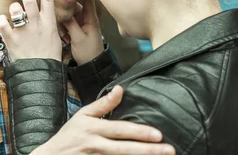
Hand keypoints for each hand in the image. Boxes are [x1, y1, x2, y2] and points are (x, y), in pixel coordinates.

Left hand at [0, 0, 61, 61]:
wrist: (40, 74)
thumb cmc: (48, 55)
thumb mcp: (55, 37)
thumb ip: (49, 22)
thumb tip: (47, 12)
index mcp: (49, 23)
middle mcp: (36, 24)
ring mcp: (23, 31)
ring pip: (15, 9)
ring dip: (14, 8)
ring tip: (14, 13)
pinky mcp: (11, 39)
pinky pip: (2, 23)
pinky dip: (1, 20)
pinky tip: (3, 22)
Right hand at [33, 85, 174, 154]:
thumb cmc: (68, 136)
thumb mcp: (82, 116)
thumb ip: (103, 104)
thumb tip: (120, 89)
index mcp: (93, 129)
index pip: (120, 131)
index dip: (139, 133)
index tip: (158, 135)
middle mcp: (96, 146)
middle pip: (125, 149)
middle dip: (148, 151)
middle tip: (169, 150)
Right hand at [60, 0, 103, 64]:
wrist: (92, 66)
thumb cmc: (89, 52)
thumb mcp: (78, 38)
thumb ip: (70, 24)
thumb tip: (61, 11)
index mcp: (91, 17)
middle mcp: (86, 17)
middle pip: (75, 2)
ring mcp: (81, 22)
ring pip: (70, 11)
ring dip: (62, 12)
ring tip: (54, 10)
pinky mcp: (77, 28)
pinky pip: (68, 20)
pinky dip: (62, 21)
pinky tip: (57, 24)